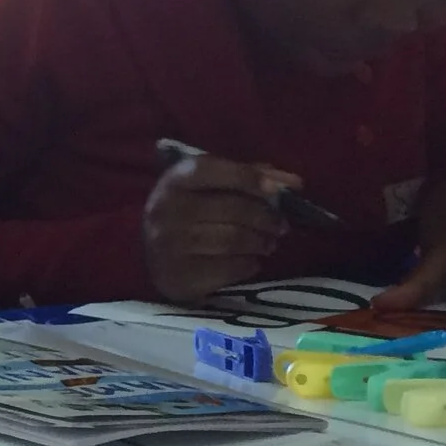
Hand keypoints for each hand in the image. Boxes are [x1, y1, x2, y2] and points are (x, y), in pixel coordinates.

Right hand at [142, 152, 294, 303]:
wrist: (153, 259)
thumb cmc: (189, 214)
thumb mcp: (208, 188)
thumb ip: (247, 178)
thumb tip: (293, 182)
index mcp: (174, 180)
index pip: (215, 170)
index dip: (250, 178)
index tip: (277, 190)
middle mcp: (167, 209)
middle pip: (233, 209)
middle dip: (265, 217)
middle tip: (280, 226)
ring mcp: (169, 244)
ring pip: (234, 240)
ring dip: (261, 242)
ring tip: (268, 243)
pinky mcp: (179, 275)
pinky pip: (230, 269)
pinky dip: (249, 265)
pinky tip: (251, 261)